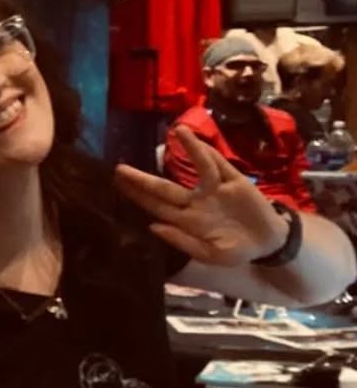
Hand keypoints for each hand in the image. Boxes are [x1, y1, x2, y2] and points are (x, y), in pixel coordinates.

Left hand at [115, 127, 287, 264]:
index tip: (118, 186)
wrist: (268, 244)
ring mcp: (216, 190)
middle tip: (119, 169)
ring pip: (200, 168)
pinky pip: (222, 165)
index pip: (157, 207)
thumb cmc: (236, 250)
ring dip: (190, 149)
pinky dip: (211, 153)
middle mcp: (197, 202)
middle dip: (143, 180)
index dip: (138, 197)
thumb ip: (183, 242)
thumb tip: (154, 228)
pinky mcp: (236, 182)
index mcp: (187, 221)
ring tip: (177, 132)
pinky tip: (198, 140)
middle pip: (166, 188)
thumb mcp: (211, 255)